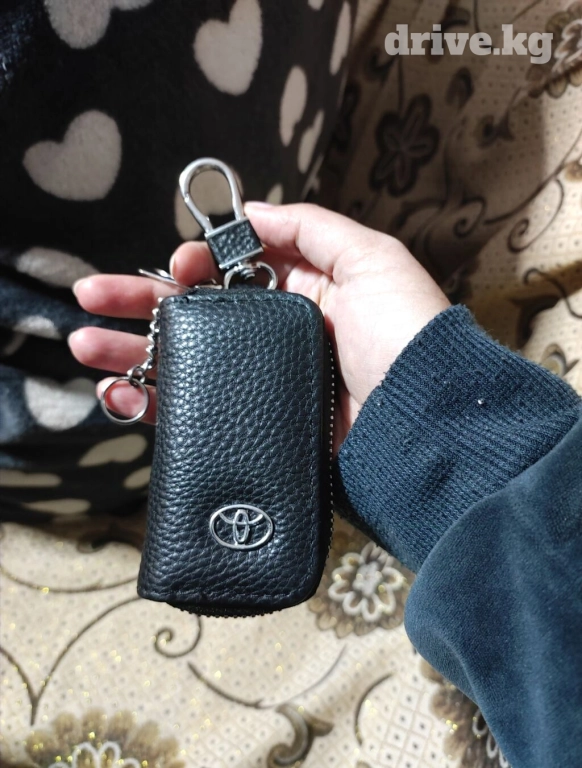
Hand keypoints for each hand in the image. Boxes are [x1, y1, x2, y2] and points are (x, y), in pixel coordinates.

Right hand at [69, 203, 449, 447]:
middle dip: (141, 303)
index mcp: (303, 293)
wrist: (423, 426)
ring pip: (185, 361)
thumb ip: (311, 230)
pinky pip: (195, 410)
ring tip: (86, 345)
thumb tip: (248, 212)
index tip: (174, 269)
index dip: (195, 266)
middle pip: (195, 315)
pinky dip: (152, 403)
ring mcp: (262, 383)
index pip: (231, 272)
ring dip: (131, 351)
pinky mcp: (256, 425)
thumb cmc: (404, 336)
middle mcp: (277, 336)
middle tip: (90, 299)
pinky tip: (118, 393)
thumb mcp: (373, 260)